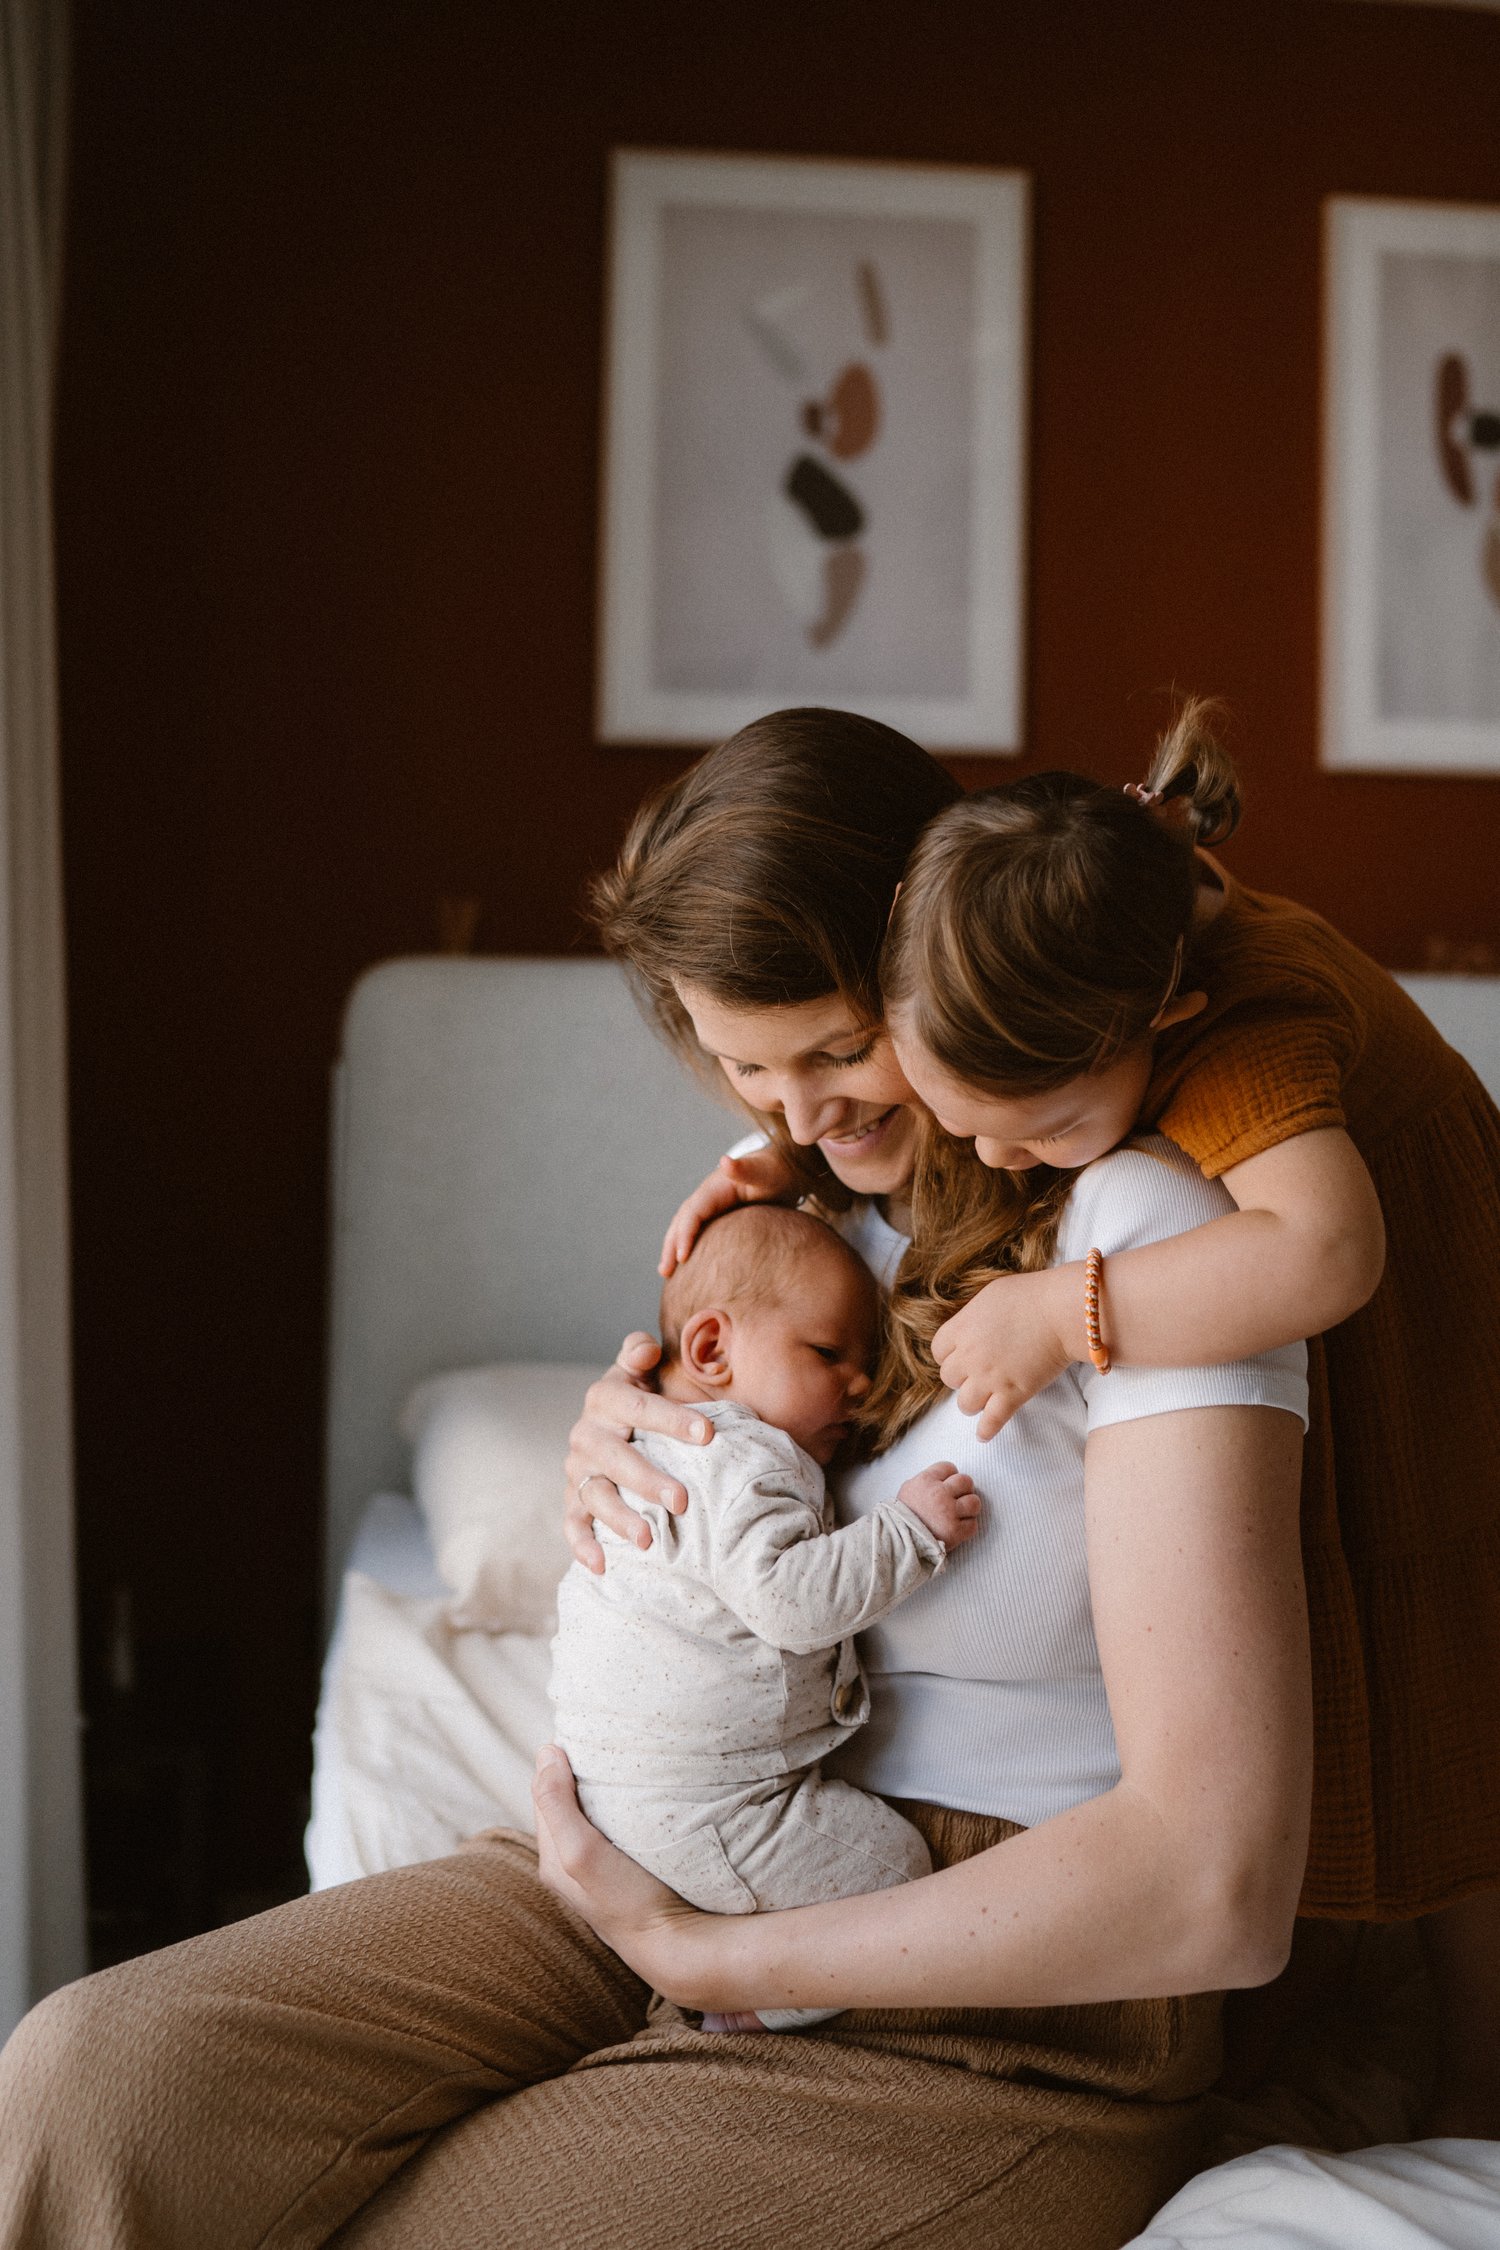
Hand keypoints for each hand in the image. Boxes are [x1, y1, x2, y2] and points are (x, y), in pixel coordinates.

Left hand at [533, 1746, 706, 1999]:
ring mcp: (603, 1870)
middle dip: (579, 1771)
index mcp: (551, 1859)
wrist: (678, 1947)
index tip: (586, 1731)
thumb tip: (546, 1751)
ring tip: (626, 1761)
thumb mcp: (581, 1851)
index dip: (559, 1760)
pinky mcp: (630, 1873)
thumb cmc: (628, 1900)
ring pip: (594, 1815)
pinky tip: (645, 1799)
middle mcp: (572, 1865)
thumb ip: (556, 1804)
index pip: (545, 1792)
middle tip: (607, 1739)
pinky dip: (624, 1808)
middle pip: (568, 1802)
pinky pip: (619, 1829)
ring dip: (605, 1789)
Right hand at [563, 1336, 714, 1573]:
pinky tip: (602, 1566)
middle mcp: (586, 1435)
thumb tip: (646, 1347)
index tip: (709, 1432)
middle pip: (616, 1458)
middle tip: (683, 1501)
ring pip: (595, 1495)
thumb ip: (639, 1354)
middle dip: (648, 1480)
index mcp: (605, 1399)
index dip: (672, 1419)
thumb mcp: (638, 1371)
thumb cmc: (638, 1398)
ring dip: (619, 1519)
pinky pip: (572, 1524)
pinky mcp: (573, 1499)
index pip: (639, 1408)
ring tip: (650, 1539)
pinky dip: (583, 1546)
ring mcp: (578, 1470)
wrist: (611, 1424)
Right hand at [659, 1147, 799, 1275]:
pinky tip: (687, 1267)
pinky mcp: (717, 1216)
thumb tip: (724, 1160)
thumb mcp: (762, 1171)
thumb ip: (745, 1168)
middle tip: (665, 1272)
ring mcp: (710, 1207)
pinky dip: (687, 1247)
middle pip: (681, 1222)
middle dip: (671, 1246)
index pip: (693, 1213)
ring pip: (684, 1228)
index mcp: (713, 1189)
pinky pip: (697, 1233)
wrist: (780, 1169)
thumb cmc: (773, 1172)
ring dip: (673, 1248)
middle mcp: (706, 1197)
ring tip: (666, 1273)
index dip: (685, 1234)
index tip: (682, 1258)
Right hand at [897, 1462, 980, 1548]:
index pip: (949, 1467)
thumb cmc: (901, 1516)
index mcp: (926, 1480)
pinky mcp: (955, 1531)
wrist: (898, 1542)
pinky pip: (973, 1525)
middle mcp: (939, 1493)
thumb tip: (942, 1478)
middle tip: (957, 1499)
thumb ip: (926, 1481)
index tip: (947, 1486)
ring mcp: (949, 1512)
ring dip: (970, 1508)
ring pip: (974, 1502)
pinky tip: (957, 1529)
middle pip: (966, 1481)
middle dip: (964, 1490)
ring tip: (960, 1514)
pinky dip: (967, 1528)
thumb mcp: (908, 1490)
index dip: (950, 1477)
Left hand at [931, 1270, 1072, 1440]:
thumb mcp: (991, 1295)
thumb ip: (974, 1315)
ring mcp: (990, 1378)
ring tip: (982, 1399)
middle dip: (962, 1377)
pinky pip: (991, 1421)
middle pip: (949, 1378)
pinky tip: (984, 1434)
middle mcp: (971, 1356)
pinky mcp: (1013, 1394)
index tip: (961, 1355)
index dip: (950, 1354)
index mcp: (962, 1328)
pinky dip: (986, 1430)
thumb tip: (970, 1327)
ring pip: (965, 1404)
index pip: (939, 1351)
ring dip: (972, 1402)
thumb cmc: (1032, 1296)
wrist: (1062, 1311)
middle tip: (977, 1374)